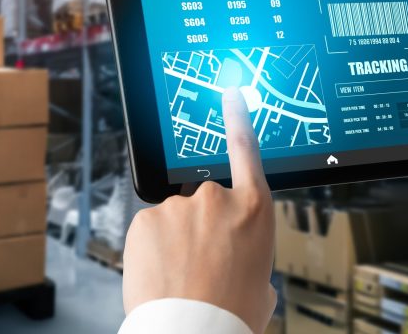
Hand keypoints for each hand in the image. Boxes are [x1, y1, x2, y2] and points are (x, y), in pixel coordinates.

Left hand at [122, 88, 276, 332]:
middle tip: (204, 263)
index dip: (238, 120)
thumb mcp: (262, 282)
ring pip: (175, 218)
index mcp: (254, 210)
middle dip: (202, 226)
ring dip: (176, 240)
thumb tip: (240, 260)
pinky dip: (153, 248)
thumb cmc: (231, 315)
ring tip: (181, 276)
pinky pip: (150, 229)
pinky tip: (161, 272)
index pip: (247, 151)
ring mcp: (178, 206)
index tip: (231, 96)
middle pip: (206, 201)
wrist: (190, 332)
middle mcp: (216, 198)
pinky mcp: (145, 219)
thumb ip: (251, 253)